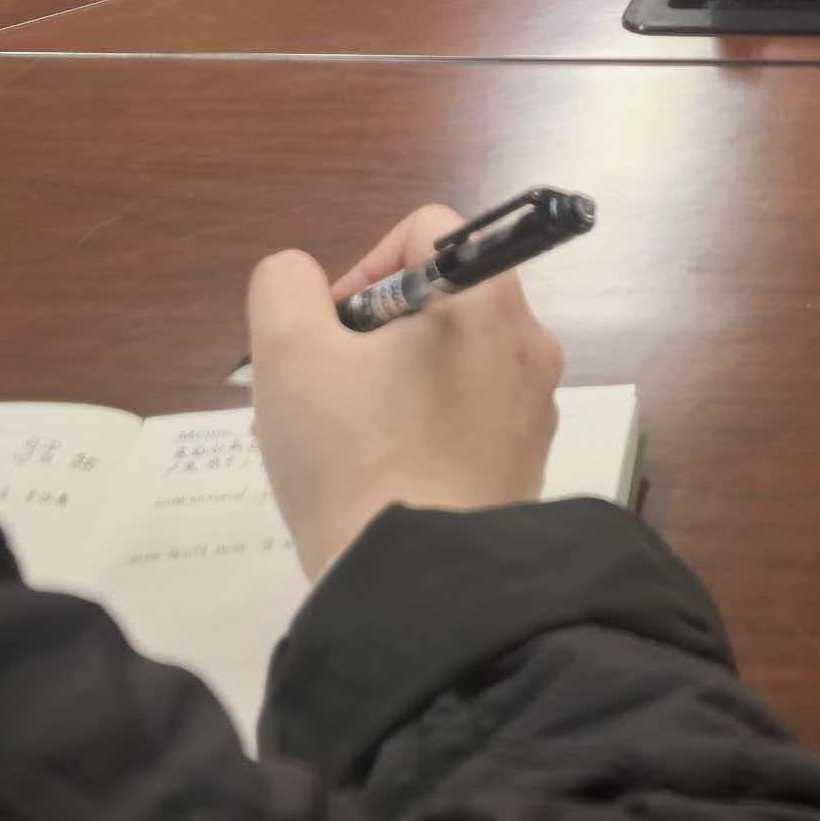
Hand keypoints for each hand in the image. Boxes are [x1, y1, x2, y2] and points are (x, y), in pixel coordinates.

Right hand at [248, 207, 563, 581]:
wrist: (418, 588)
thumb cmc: (352, 456)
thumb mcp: (288, 352)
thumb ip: (285, 286)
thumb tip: (307, 284)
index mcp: (488, 297)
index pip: (422, 232)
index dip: (361, 269)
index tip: (328, 334)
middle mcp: (529, 341)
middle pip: (436, 303)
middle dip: (367, 339)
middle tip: (319, 395)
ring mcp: (535, 409)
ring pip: (448, 366)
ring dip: (387, 387)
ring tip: (335, 446)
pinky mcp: (528, 467)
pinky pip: (467, 421)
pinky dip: (420, 432)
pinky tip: (373, 481)